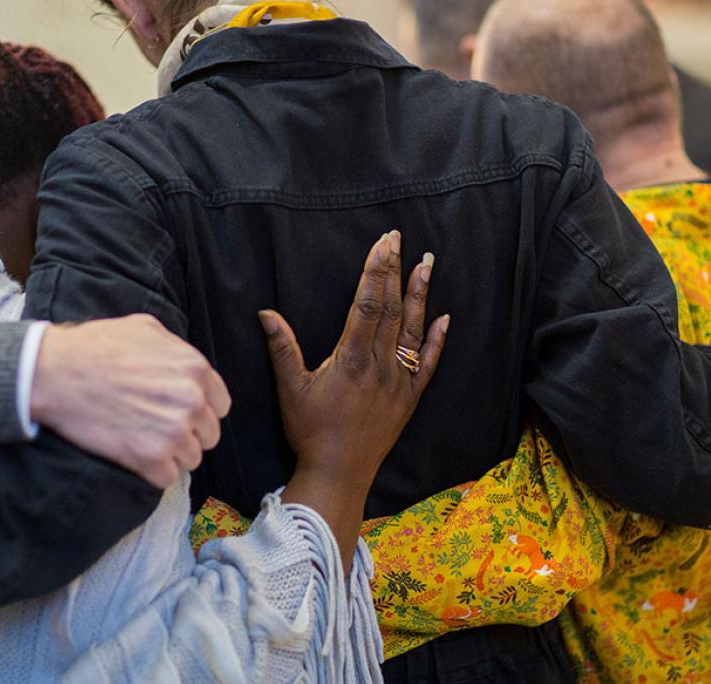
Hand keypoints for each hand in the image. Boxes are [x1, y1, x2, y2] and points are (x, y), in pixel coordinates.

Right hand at [30, 314, 231, 488]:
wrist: (55, 372)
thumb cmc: (95, 347)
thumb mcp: (145, 328)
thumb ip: (175, 347)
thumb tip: (184, 361)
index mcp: (195, 369)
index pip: (220, 405)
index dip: (201, 411)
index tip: (182, 415)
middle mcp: (191, 400)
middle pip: (209, 434)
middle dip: (187, 434)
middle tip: (157, 429)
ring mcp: (173, 431)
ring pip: (191, 458)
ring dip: (170, 455)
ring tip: (142, 441)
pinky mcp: (150, 458)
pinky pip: (167, 477)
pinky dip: (152, 472)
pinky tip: (133, 455)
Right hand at [263, 230, 448, 565]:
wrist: (339, 473)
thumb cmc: (310, 431)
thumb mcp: (290, 388)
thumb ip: (282, 347)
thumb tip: (265, 312)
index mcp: (351, 357)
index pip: (368, 302)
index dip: (375, 270)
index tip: (382, 243)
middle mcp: (380, 364)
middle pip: (392, 308)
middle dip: (396, 270)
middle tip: (400, 237)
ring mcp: (399, 381)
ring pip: (413, 329)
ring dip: (421, 294)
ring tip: (428, 263)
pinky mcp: (409, 399)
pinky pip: (429, 364)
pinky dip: (437, 340)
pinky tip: (445, 317)